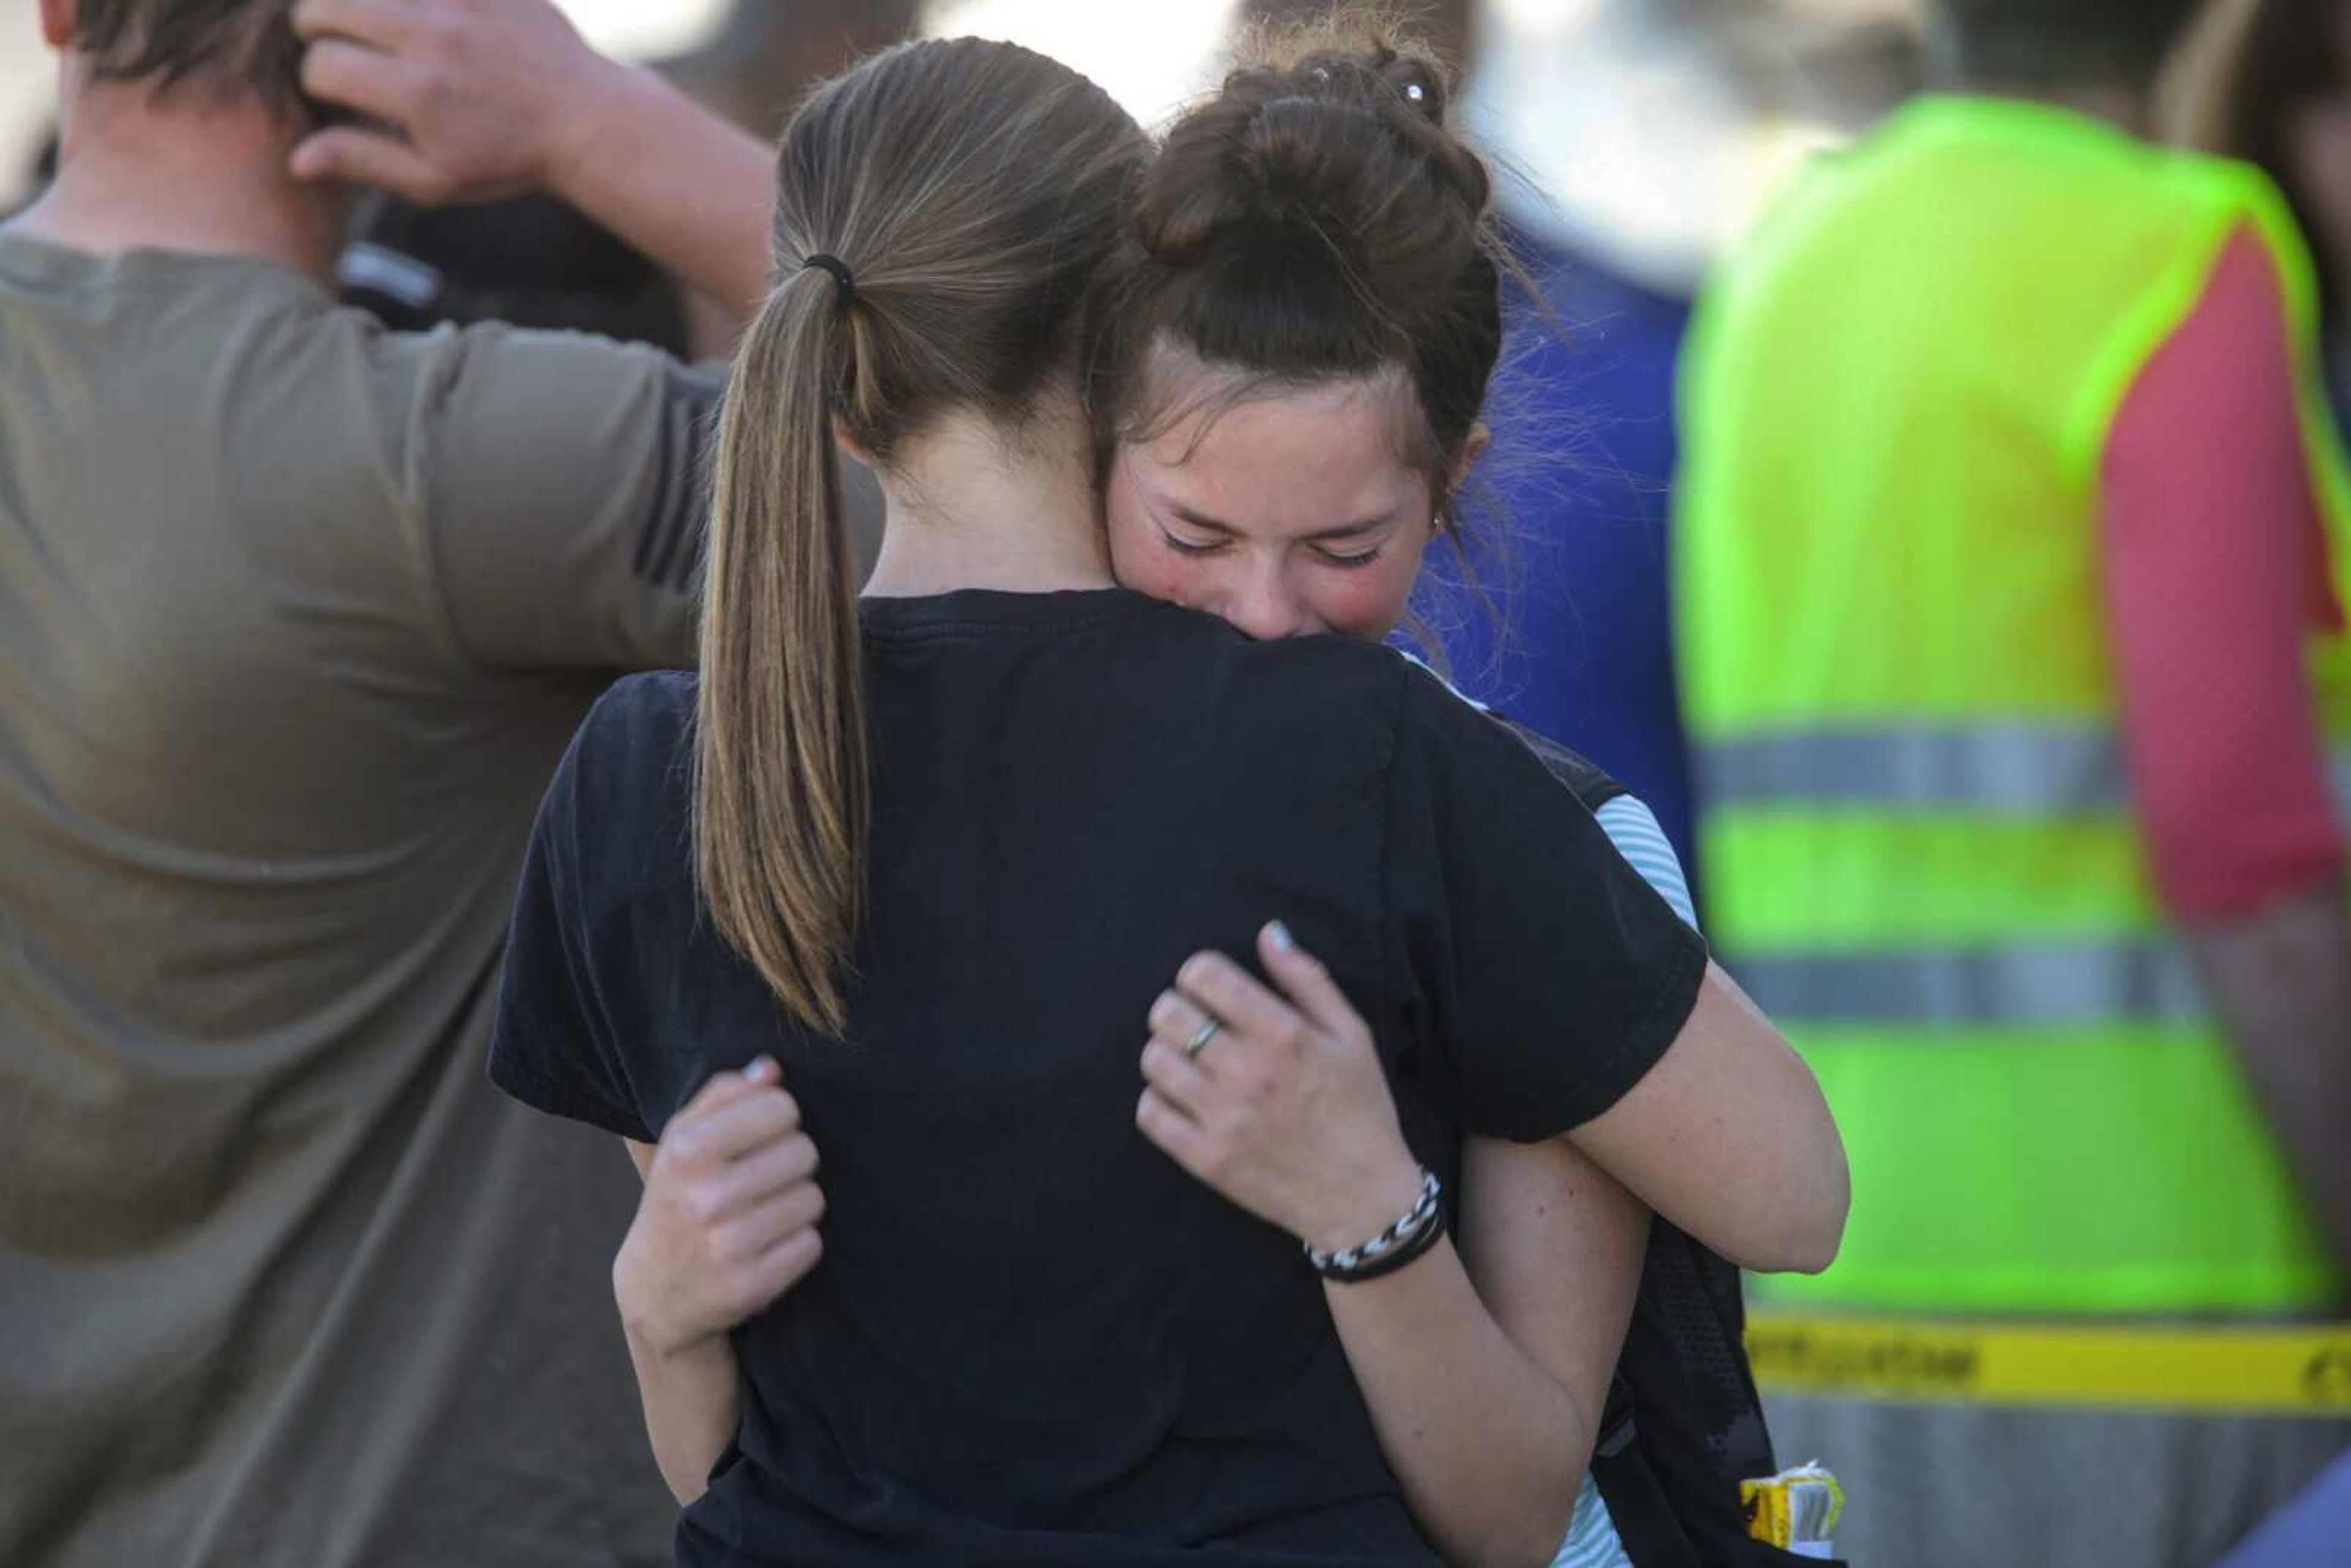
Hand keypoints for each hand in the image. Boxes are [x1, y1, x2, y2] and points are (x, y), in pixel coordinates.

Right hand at [287, 0, 620, 204]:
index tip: (337, 88)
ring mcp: (459, 2)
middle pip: (328, 7)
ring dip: (354, 1)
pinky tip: (406, 10)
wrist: (586, 119)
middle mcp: (433, 39)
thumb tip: (296, 159)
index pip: (322, 66)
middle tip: (330, 39)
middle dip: (316, 25)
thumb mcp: (438, 179)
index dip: (318, 79)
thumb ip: (365, 161)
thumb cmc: (508, 158)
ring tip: (359, 18)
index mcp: (417, 94)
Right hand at [614, 1058, 823, 1359]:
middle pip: (805, 1151)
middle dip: (791, 1161)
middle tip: (764, 1178)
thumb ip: (724, 1095)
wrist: (655, 1292)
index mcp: (688, 1151)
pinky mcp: (751, 1286)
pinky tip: (768, 1245)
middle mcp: (707, 1197)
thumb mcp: (682, 1139)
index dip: (779, 1119)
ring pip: (813, 1198)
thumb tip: (771, 1069)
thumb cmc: (678, 1198)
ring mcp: (729, 1245)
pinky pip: (811, 1243)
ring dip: (797, 1203)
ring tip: (765, 1211)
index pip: (781, 1107)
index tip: (761, 1136)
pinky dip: (797, 1243)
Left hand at [1136, 923, 1424, 1254]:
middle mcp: (1249, 1072)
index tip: (1209, 988)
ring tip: (1189, 1061)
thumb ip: (1307, 980)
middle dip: (1176, 1008)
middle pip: (1168, 1013)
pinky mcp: (1206, 1159)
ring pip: (1154, 1060)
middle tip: (1194, 1022)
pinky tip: (1182, 1099)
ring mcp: (1224, 1118)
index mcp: (1284, 1034)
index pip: (1205, 976)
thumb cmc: (1361, 1110)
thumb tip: (1269, 932)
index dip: (1198, 973)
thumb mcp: (1352, 1035)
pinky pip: (1150, 1113)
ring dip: (1165, 1052)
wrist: (1363, 1199)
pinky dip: (1157, 1099)